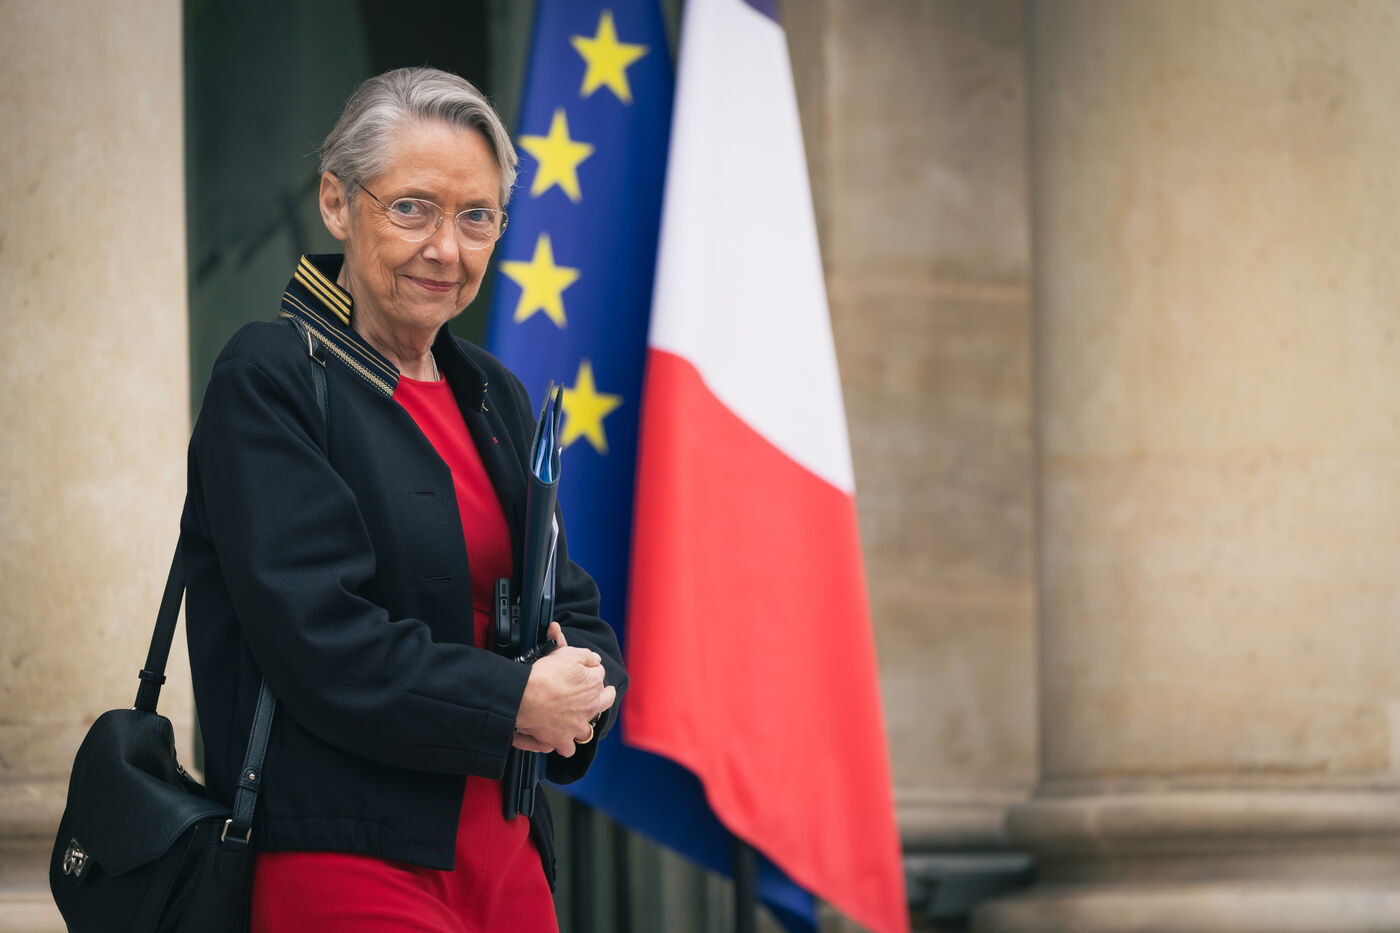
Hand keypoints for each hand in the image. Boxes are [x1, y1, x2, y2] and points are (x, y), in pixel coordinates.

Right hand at [513, 622, 616, 756]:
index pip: (600, 674)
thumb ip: (586, 656)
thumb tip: (596, 660)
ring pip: (587, 728)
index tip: (583, 671)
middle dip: (603, 695)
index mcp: (593, 684)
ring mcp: (577, 726)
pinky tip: (560, 738)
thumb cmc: (544, 675)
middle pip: (606, 700)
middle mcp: (590, 706)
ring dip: (582, 724)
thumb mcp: (567, 654)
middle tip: (591, 693)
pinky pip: (568, 749)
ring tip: (572, 718)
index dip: (590, 670)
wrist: (523, 696)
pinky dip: (565, 745)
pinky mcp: (562, 740)